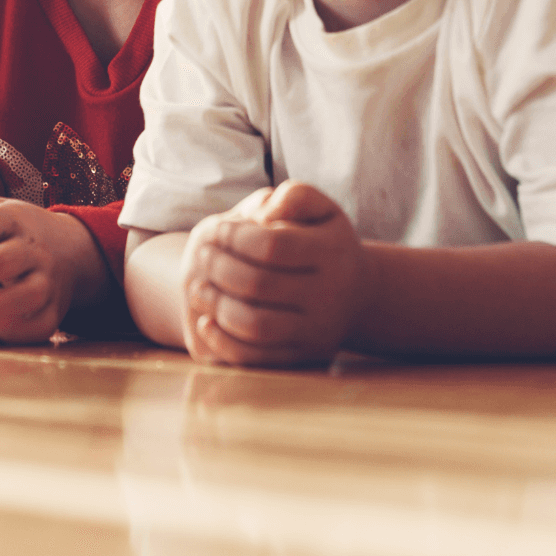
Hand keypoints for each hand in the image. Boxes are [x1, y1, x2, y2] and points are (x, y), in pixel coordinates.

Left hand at [180, 180, 365, 367]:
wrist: (355, 293)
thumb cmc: (323, 241)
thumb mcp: (319, 209)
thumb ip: (295, 197)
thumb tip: (265, 213)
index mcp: (333, 254)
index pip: (273, 245)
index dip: (236, 236)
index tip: (217, 228)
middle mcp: (330, 297)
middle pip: (259, 285)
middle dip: (219, 268)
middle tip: (202, 255)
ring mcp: (317, 333)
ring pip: (255, 326)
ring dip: (217, 305)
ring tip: (199, 287)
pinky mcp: (302, 358)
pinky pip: (256, 359)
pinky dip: (224, 341)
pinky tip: (207, 320)